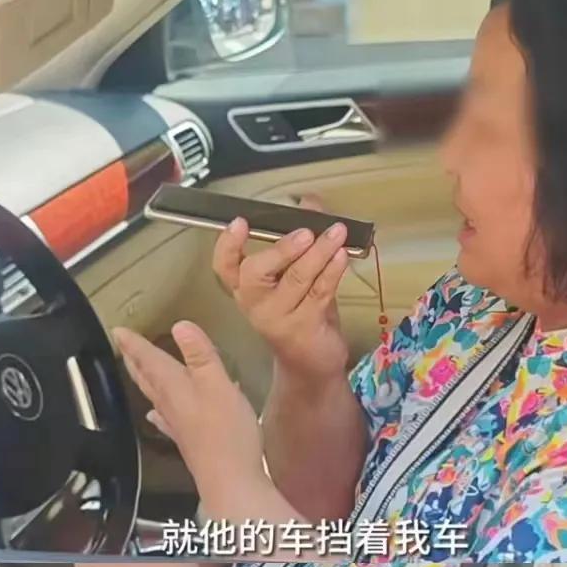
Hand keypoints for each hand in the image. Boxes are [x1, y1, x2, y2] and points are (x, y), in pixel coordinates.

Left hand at [114, 323, 263, 510]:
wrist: (229, 479)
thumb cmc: (226, 428)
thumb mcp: (218, 384)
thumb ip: (200, 355)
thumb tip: (179, 325)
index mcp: (173, 386)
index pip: (149, 360)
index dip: (134, 344)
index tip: (118, 330)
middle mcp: (169, 404)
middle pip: (147, 377)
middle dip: (135, 359)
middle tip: (124, 345)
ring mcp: (176, 424)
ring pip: (154, 396)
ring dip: (145, 380)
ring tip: (137, 371)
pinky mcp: (186, 440)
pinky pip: (166, 419)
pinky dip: (159, 411)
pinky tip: (156, 415)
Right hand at [212, 196, 350, 382]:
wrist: (311, 363)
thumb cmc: (301, 313)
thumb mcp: (298, 274)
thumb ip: (302, 239)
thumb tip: (311, 203)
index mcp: (245, 287)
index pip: (223, 266)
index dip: (227, 245)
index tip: (239, 222)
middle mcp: (254, 303)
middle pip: (254, 273)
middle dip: (281, 250)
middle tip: (305, 232)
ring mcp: (277, 318)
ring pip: (295, 279)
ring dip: (318, 253)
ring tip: (336, 233)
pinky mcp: (303, 328)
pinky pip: (318, 293)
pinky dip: (332, 271)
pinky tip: (342, 256)